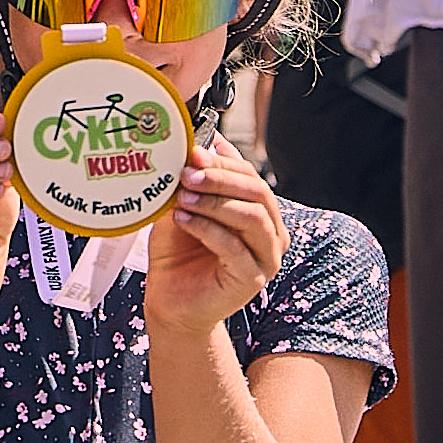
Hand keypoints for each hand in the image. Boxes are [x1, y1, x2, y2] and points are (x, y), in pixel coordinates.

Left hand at [145, 135, 288, 336]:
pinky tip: (182, 219)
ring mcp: (266, 258)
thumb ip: (194, 182)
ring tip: (182, 196)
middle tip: (188, 172)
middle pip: (258, 193)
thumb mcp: (184, 208)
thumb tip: (201, 142)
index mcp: (260, 212)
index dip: (223, 161)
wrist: (171, 301)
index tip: (193, 151)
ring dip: (215, 202)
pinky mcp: (252, 279)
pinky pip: (235, 247)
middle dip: (221, 178)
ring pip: (252, 218)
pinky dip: (207, 228)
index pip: (251, 177)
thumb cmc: (178, 253)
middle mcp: (271, 234)